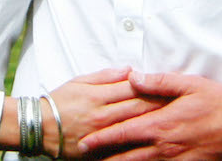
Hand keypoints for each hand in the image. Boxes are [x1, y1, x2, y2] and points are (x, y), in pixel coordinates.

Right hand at [46, 67, 167, 158]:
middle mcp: (103, 116)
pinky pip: (123, 148)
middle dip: (161, 105)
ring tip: (174, 121)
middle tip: (182, 102)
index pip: (133, 89)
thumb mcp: (80, 81)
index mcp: (99, 96)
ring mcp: (102, 136)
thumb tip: (130, 70)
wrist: (39, 127)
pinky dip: (139, 144)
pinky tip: (153, 143)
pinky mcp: (99, 151)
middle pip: (138, 109)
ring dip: (155, 123)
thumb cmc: (59, 101)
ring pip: (135, 129)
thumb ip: (106, 76)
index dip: (153, 86)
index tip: (171, 85)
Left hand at [77, 72, 221, 160]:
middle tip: (87, 160)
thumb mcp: (189, 85)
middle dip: (106, 160)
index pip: (124, 134)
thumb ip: (158, 82)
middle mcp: (166, 147)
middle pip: (127, 158)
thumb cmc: (219, 103)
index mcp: (162, 124)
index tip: (86, 143)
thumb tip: (133, 77)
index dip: (103, 140)